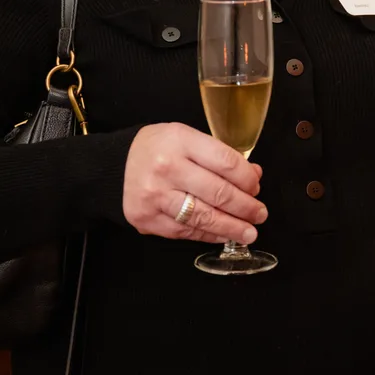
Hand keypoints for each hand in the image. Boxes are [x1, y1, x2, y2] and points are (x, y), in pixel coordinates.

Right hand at [123, 123, 266, 244]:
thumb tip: (253, 176)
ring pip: (203, 217)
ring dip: (231, 228)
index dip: (247, 179)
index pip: (225, 162)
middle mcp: (166, 168)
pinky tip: (222, 234)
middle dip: (245, 207)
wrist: (115, 166)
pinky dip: (208, 235)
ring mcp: (155, 196)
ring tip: (249, 232)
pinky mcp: (146, 219)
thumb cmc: (159, 149)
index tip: (256, 188)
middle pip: (218, 193)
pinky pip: (185, 231)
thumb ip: (220, 156)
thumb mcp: (188, 139)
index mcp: (180, 141)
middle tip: (260, 214)